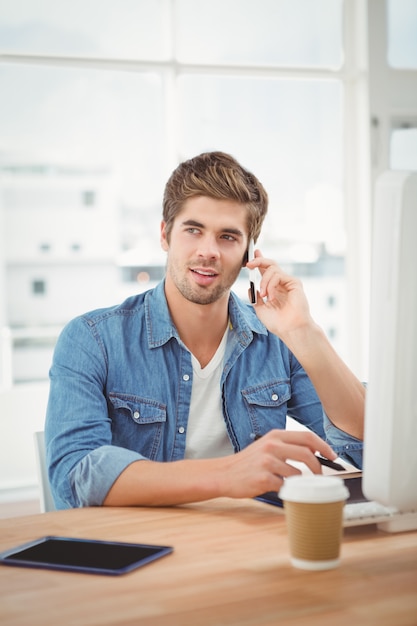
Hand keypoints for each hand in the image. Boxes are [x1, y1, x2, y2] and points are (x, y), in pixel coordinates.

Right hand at [219, 429, 336, 497]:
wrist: (224, 474)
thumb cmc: (249, 462)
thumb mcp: (267, 446)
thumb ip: (288, 446)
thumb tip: (315, 451)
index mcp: (275, 435)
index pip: (307, 437)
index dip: (324, 446)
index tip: (332, 456)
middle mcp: (272, 446)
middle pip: (308, 454)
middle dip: (318, 468)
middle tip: (319, 476)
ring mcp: (268, 462)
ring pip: (297, 473)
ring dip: (297, 481)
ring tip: (287, 482)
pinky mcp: (264, 478)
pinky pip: (285, 486)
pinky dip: (285, 489)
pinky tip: (275, 487)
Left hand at [246, 250, 313, 338]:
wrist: (290, 329)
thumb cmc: (278, 323)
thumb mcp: (260, 309)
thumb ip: (255, 298)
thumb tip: (251, 287)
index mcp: (273, 288)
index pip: (265, 271)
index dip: (258, 262)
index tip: (248, 259)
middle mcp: (281, 283)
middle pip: (270, 264)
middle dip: (258, 261)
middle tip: (248, 264)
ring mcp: (288, 282)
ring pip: (272, 269)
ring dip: (264, 282)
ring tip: (263, 295)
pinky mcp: (295, 283)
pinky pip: (278, 276)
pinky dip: (271, 285)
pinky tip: (271, 297)